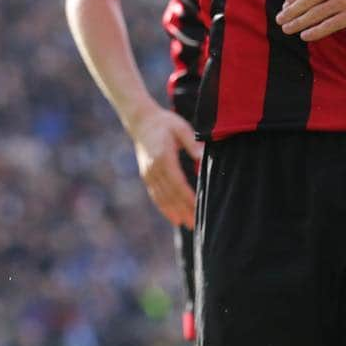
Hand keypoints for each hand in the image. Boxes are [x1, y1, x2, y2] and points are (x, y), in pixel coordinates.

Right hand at [129, 106, 201, 229]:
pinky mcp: (146, 176)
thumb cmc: (165, 123)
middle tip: (197, 224)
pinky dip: (164, 208)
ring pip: (162, 198)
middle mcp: (153, 169)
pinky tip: (174, 217)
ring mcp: (148, 174)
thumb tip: (203, 155)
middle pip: (170, 195)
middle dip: (184, 210)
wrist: (142, 121)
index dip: (188, 198)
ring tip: (188, 224)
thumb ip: (192, 142)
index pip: (178, 183)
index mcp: (163, 157)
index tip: (199, 208)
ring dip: (175, 213)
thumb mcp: (181, 127)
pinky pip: (155, 195)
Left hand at [276, 0, 345, 41]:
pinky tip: (305, 36)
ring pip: (315, 14)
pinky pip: (328, 25)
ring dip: (298, 23)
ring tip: (287, 29)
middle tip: (280, 19)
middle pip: (307, 0)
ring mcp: (345, 0)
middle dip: (291, 11)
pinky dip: (314, 32)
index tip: (285, 6)